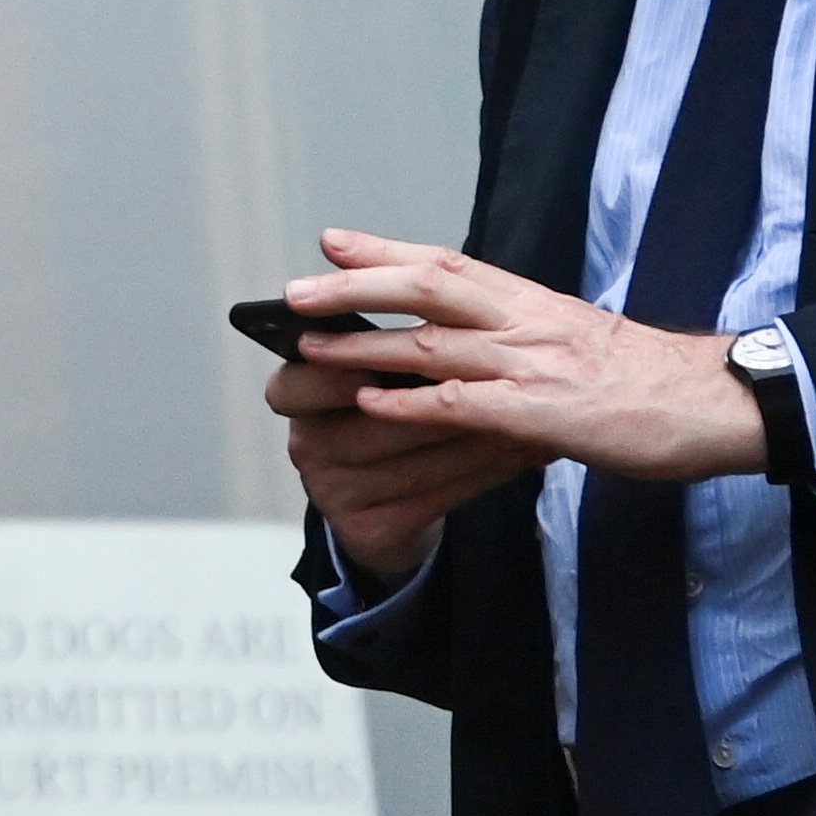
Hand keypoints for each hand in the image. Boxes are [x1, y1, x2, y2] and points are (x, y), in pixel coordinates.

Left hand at [269, 227, 764, 587]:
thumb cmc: (646, 379)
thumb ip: (523, 331)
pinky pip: (465, 406)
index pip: (447, 262)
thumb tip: (475, 332)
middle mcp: (525, 321)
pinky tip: (371, 405)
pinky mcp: (544, 415)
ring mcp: (533, 366)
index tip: (331, 243)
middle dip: (355, 287)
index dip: (385, 251)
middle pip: (426, 287)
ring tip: (311, 347)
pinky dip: (411, 404)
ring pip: (432, 345)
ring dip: (365, 345)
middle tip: (294, 293)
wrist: (715, 404)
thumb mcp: (576, 338)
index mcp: (532, 300)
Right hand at [271, 344, 530, 590]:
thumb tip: (414, 285)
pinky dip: (485, 471)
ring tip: (521, 410)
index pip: (295, 383)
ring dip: (473, 436)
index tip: (376, 361)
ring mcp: (337, 494)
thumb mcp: (359, 374)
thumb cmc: (378, 415)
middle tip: (489, 375)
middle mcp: (309, 447)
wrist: (380, 500)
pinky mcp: (373, 530)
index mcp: (294, 398)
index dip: (334, 372)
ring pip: (414, 462)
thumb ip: (375, 338)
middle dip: (435, 399)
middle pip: (371, 422)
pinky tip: (519, 449)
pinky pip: (438, 497)